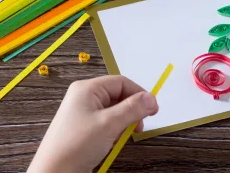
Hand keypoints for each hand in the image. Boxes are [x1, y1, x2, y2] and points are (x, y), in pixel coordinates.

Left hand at [27, 76, 157, 172]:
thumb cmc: (76, 145)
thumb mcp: (109, 124)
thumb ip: (132, 109)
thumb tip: (151, 98)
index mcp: (87, 89)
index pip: (121, 82)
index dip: (139, 94)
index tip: (153, 109)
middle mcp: (84, 97)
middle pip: (118, 95)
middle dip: (132, 110)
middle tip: (139, 126)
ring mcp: (83, 112)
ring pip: (114, 110)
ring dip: (124, 121)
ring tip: (125, 136)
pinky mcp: (84, 127)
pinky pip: (106, 122)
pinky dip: (115, 130)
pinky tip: (114, 141)